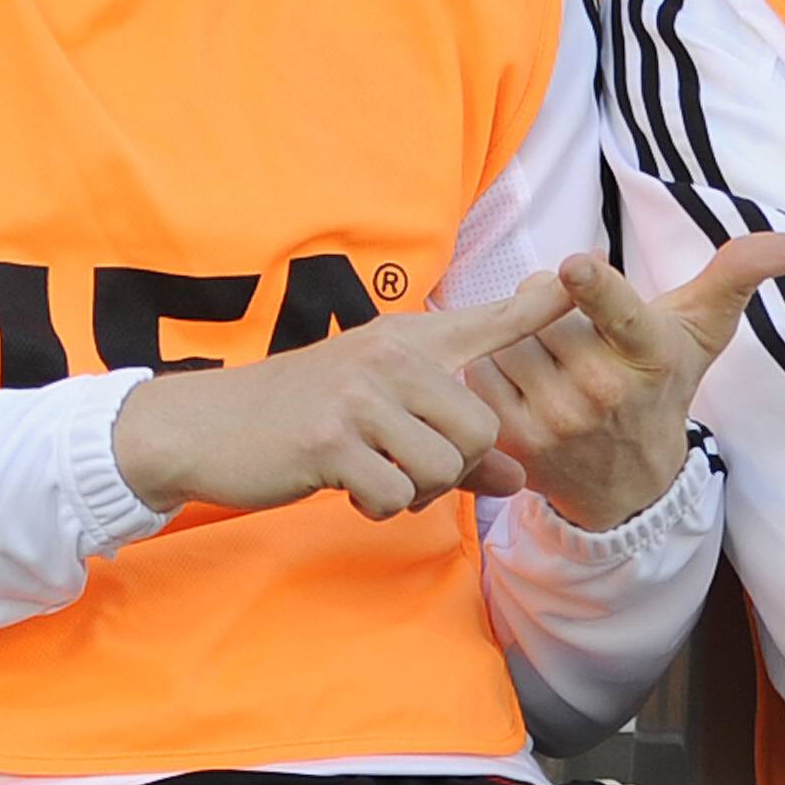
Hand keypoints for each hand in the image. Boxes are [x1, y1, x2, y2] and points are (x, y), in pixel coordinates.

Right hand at [113, 273, 574, 521]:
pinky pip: (395, 494)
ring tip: (375, 477)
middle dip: (455, 468)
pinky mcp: (331, 440)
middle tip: (408, 469)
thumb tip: (519, 477)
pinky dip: (378, 506)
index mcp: (406, 339)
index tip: (577, 278)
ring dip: (415, 492)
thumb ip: (454, 442)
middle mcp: (389, 357)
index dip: (539, 306)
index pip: (491, 319)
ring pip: (443, 467)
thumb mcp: (379, 416)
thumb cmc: (301, 419)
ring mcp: (360, 396)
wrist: (207, 428)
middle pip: (482, 428)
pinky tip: (349, 489)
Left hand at [466, 236, 784, 530]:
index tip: (576, 266)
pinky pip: (483, 375)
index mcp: (650, 353)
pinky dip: (496, 371)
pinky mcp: (520, 442)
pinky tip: (526, 386)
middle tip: (576, 335)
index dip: (596, 287)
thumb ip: (736, 275)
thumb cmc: (663, 381)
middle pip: (544, 308)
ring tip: (553, 362)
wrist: (631, 481)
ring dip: (521, 340)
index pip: (620, 313)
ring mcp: (560, 420)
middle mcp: (606, 391)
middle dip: (550, 309)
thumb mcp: (702, 330)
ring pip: (509, 340)